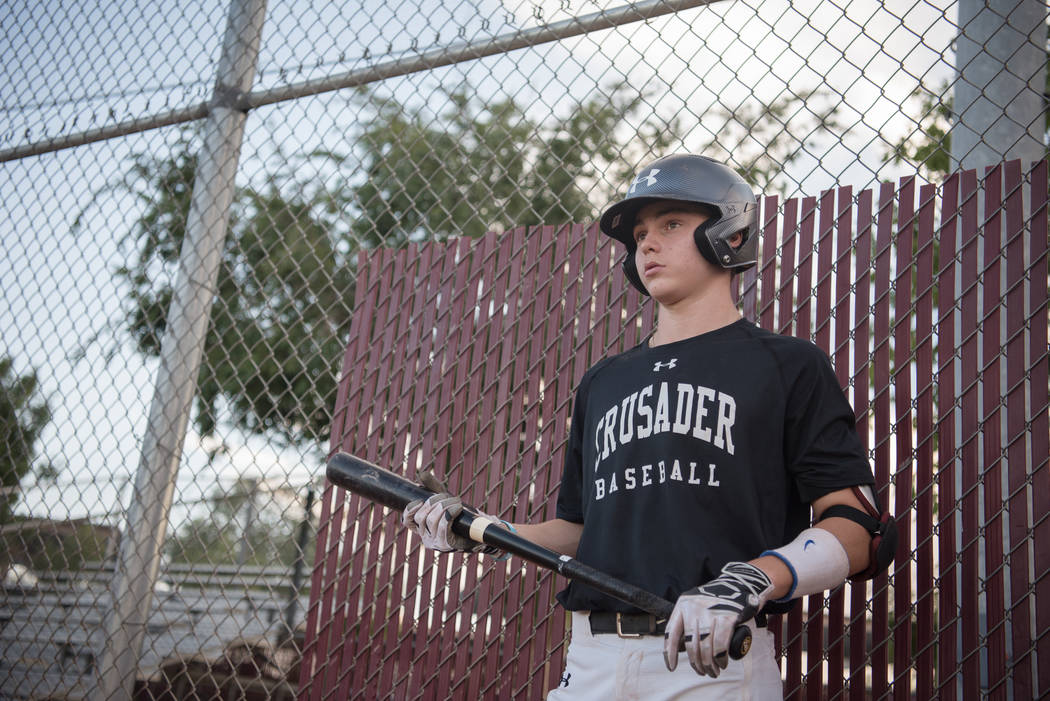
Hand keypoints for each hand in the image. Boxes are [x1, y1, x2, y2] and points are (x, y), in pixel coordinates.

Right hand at [402, 492, 506, 555]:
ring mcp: (434, 542)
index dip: (409, 510)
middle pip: (421, 517)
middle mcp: (425, 536)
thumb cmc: (459, 514)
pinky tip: (457, 508)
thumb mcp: (444, 499)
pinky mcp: (446, 544)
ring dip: (445, 506)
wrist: (478, 529)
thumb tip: (422, 473)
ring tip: (456, 502)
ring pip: (432, 520)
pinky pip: (443, 526)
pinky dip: (450, 513)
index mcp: (422, 527)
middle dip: (434, 502)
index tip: (420, 501)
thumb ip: (432, 487)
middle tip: (447, 497)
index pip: (407, 521)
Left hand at [663, 562, 773, 676]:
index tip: (672, 666)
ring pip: (705, 647)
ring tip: (714, 671)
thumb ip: (689, 621)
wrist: (741, 584)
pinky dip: (720, 658)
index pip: (672, 632)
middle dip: (696, 663)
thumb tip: (683, 649)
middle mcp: (694, 608)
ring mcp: (710, 612)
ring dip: (709, 664)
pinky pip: (720, 644)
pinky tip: (722, 662)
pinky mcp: (727, 617)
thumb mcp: (697, 605)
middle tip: (703, 671)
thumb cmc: (718, 600)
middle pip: (690, 644)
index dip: (669, 652)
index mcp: (683, 605)